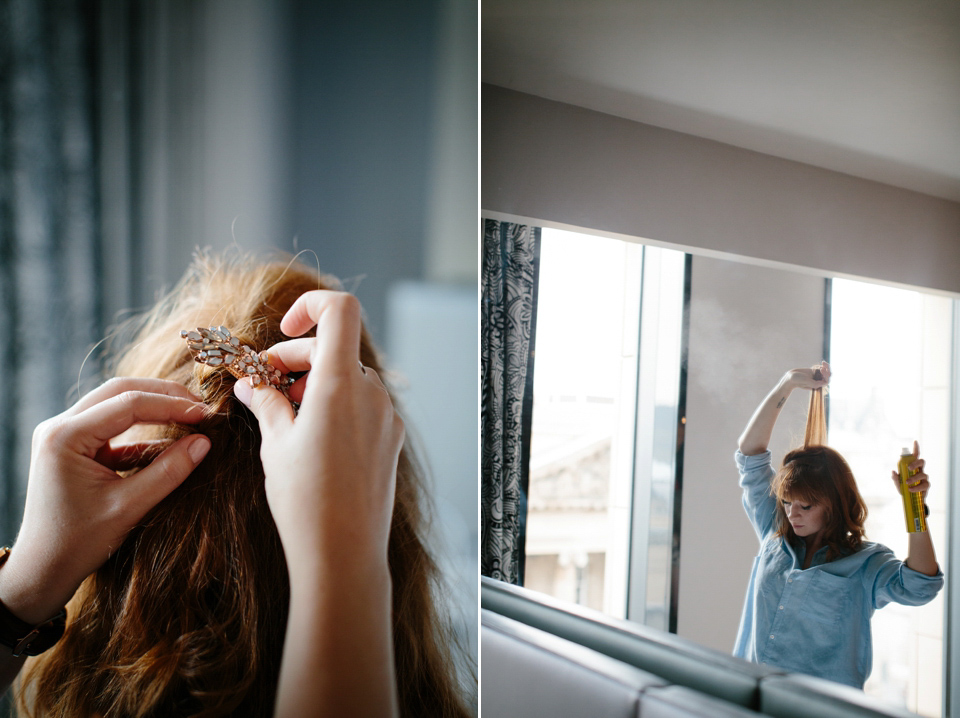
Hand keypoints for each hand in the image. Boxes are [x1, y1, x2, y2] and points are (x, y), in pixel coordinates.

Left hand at [0, 379, 209, 623]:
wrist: (42, 571)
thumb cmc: (78, 543)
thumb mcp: (129, 507)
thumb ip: (168, 471)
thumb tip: (204, 442)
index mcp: (65, 436)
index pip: (128, 404)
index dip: (172, 406)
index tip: (206, 414)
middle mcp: (60, 426)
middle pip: (120, 392)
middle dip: (163, 397)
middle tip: (200, 408)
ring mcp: (64, 435)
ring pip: (116, 404)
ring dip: (154, 409)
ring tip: (190, 419)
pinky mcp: (74, 448)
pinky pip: (114, 429)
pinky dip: (143, 433)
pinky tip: (172, 442)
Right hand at [234, 291, 403, 574]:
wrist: (344, 555)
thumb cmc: (305, 501)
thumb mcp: (275, 444)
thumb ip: (266, 402)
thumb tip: (252, 383)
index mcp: (340, 384)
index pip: (340, 311)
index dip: (310, 307)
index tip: (284, 330)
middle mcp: (371, 393)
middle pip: (337, 348)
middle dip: (298, 357)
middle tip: (265, 382)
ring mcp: (387, 416)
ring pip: (350, 378)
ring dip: (316, 383)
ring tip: (284, 411)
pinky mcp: (391, 439)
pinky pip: (364, 404)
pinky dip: (337, 404)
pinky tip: (311, 434)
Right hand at [783, 360, 830, 390]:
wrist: (790, 377)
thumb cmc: (797, 380)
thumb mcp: (806, 381)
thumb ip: (815, 383)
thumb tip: (825, 383)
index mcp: (816, 385)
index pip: (826, 381)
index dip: (826, 375)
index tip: (821, 369)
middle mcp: (817, 381)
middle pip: (827, 376)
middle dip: (827, 370)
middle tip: (823, 363)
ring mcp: (815, 376)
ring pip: (825, 372)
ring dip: (826, 367)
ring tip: (823, 362)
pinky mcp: (813, 372)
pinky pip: (820, 369)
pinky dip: (821, 365)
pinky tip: (820, 363)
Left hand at [891, 440, 929, 494]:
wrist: (910, 500)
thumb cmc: (904, 488)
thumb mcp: (897, 483)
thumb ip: (895, 478)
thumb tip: (893, 472)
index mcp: (912, 467)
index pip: (915, 456)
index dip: (916, 448)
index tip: (915, 441)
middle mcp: (920, 470)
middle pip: (922, 462)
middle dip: (915, 463)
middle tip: (909, 468)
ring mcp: (924, 478)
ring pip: (923, 474)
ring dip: (914, 478)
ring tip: (907, 483)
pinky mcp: (926, 486)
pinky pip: (924, 485)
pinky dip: (917, 487)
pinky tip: (911, 490)